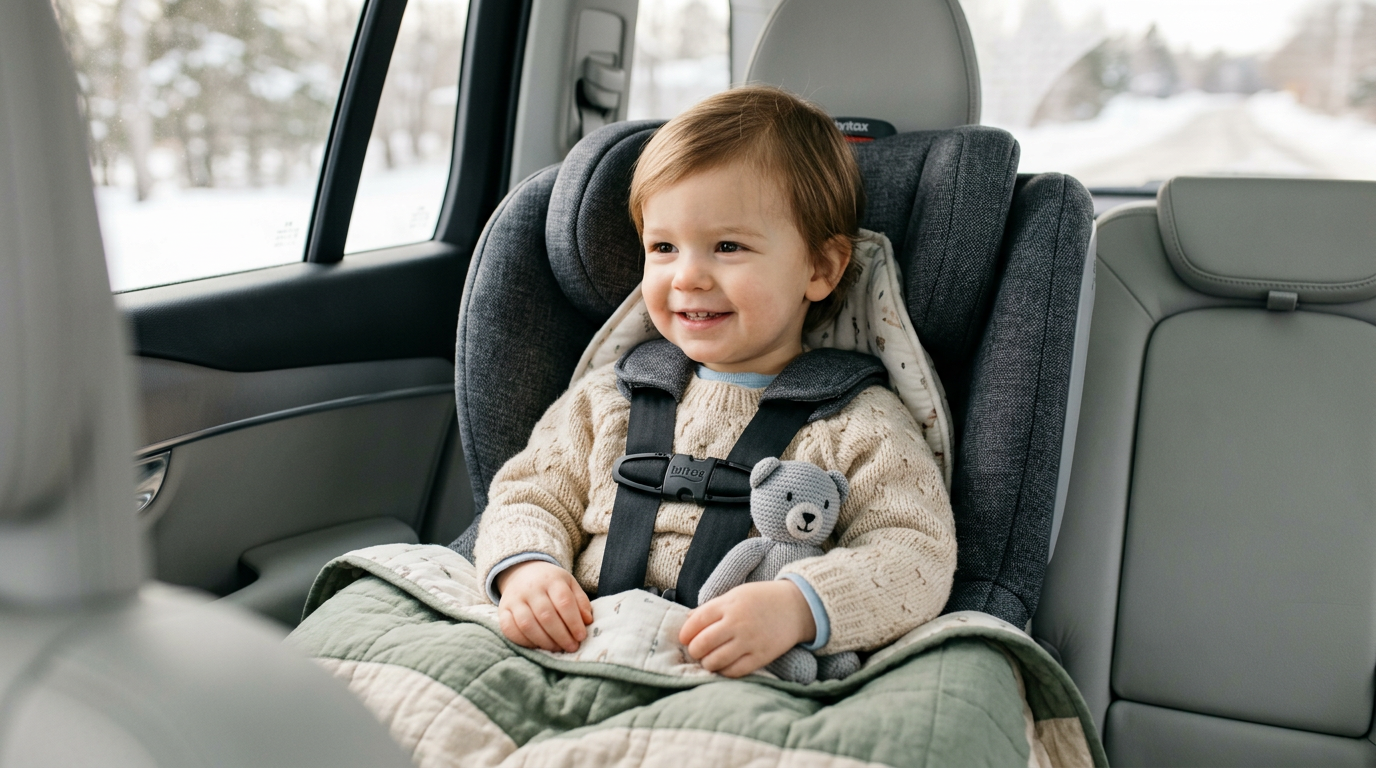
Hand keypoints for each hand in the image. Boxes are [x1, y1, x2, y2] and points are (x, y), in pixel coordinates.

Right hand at [496, 560, 592, 652]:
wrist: (522, 571)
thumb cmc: (551, 583)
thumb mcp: (569, 584)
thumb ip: (580, 602)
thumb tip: (587, 621)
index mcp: (552, 580)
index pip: (564, 602)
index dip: (574, 622)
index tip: (581, 636)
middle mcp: (531, 588)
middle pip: (546, 615)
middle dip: (561, 635)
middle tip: (571, 647)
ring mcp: (514, 599)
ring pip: (527, 624)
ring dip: (544, 641)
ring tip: (556, 649)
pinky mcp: (502, 610)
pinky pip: (509, 629)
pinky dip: (524, 642)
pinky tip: (537, 646)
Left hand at [678, 580, 815, 677]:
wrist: (796, 607)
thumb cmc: (762, 599)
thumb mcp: (736, 595)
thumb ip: (713, 608)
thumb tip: (688, 621)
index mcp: (729, 604)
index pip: (697, 621)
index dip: (686, 633)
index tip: (684, 639)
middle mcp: (737, 623)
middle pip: (702, 643)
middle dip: (694, 651)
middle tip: (696, 651)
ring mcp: (749, 641)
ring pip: (715, 660)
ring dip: (707, 663)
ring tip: (709, 660)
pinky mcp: (761, 656)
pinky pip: (735, 671)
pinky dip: (724, 672)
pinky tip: (723, 667)